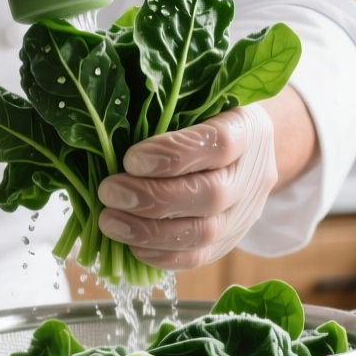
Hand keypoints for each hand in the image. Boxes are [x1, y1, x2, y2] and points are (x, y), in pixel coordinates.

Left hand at [95, 104, 277, 271]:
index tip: (130, 158)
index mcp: (246, 129)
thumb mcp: (194, 99)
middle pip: (211, 195)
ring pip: (205, 233)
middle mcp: (251, 174)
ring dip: (150, 232)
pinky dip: (161, 256)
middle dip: (153, 199)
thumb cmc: (208, 115)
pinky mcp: (228, 240)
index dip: (174, 154)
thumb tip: (105, 126)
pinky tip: (131, 245)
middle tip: (110, 192)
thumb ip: (162, 107)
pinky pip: (199, 257)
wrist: (246, 150)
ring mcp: (243, 213)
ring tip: (110, 222)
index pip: (218, 143)